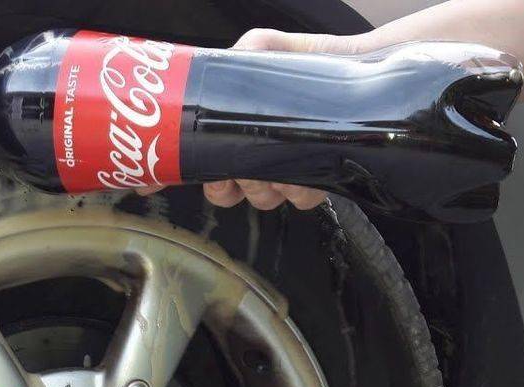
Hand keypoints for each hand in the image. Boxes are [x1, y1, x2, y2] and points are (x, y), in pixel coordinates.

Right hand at [136, 28, 369, 210]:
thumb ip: (246, 51)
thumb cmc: (319, 61)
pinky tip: (309, 172)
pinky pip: (300, 200)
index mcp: (236, 128)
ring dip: (269, 187)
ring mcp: (286, 168)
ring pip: (261, 198)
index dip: (172, 172)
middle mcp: (257, 152)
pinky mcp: (318, 180)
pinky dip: (303, 190)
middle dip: (230, 185)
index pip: (197, 157)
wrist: (369, 74)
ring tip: (282, 165)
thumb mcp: (271, 47)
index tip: (154, 181)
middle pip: (224, 190)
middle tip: (241, 170)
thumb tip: (225, 59)